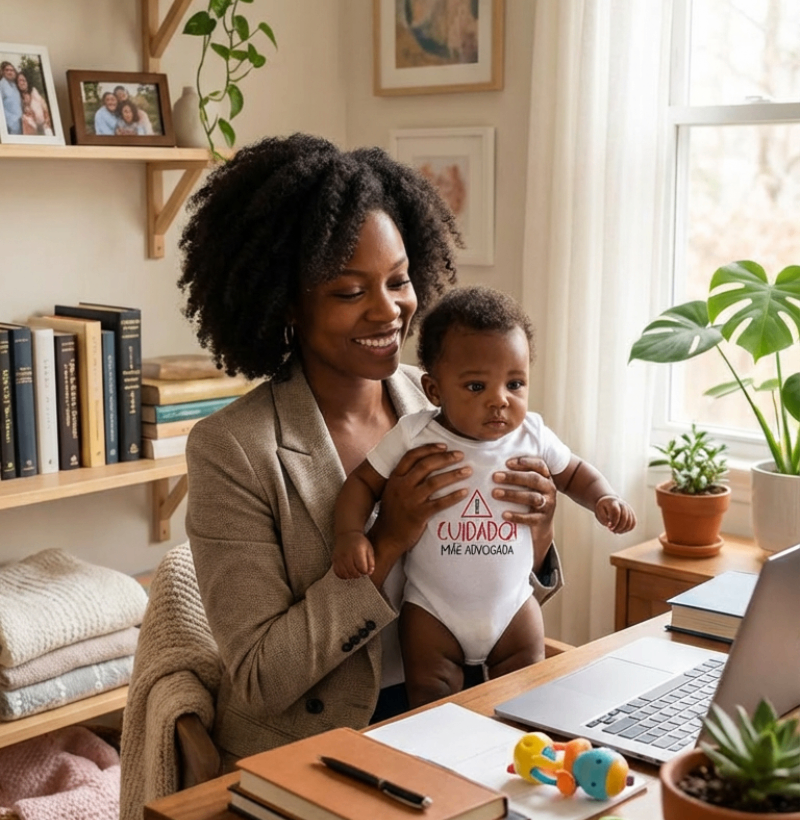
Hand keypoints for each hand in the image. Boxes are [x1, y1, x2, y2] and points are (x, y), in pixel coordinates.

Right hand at [332, 532, 374, 578]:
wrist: (347, 534)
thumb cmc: (360, 542)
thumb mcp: (369, 549)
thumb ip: (371, 562)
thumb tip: (370, 573)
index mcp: (357, 551)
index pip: (362, 568)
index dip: (365, 571)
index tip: (366, 570)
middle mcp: (347, 554)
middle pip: (353, 572)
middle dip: (358, 575)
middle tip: (360, 572)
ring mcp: (339, 557)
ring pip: (345, 573)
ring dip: (351, 576)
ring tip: (354, 573)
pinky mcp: (334, 559)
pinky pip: (337, 572)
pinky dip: (342, 575)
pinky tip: (347, 573)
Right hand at [368, 443, 470, 581]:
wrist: (386, 537)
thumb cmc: (393, 512)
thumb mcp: (393, 490)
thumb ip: (406, 477)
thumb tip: (427, 464)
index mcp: (395, 478)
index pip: (412, 456)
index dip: (429, 449)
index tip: (444, 446)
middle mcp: (402, 486)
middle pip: (426, 466)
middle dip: (445, 458)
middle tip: (460, 455)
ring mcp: (410, 500)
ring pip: (434, 482)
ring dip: (453, 475)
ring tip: (468, 471)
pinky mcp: (418, 515)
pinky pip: (440, 503)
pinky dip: (453, 496)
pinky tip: (464, 492)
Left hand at [492, 457, 556, 572]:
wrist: (539, 527)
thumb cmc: (527, 501)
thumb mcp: (526, 487)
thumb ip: (517, 476)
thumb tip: (492, 466)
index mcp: (545, 477)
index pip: (539, 465)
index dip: (525, 462)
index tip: (507, 463)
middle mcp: (548, 489)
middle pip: (533, 479)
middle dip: (513, 477)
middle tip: (495, 477)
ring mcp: (547, 505)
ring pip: (532, 497)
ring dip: (512, 494)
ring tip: (495, 493)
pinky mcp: (542, 520)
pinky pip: (530, 518)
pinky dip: (516, 516)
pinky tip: (504, 514)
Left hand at [595, 496, 636, 533]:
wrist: (610, 501)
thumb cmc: (603, 508)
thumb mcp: (599, 511)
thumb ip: (604, 519)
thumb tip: (610, 526)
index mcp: (613, 502)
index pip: (616, 512)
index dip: (614, 522)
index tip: (609, 528)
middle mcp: (623, 504)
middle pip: (624, 518)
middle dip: (618, 527)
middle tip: (611, 530)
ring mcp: (629, 509)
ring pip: (630, 522)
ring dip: (623, 529)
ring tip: (615, 531)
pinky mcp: (632, 514)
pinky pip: (633, 523)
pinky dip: (627, 529)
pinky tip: (620, 530)